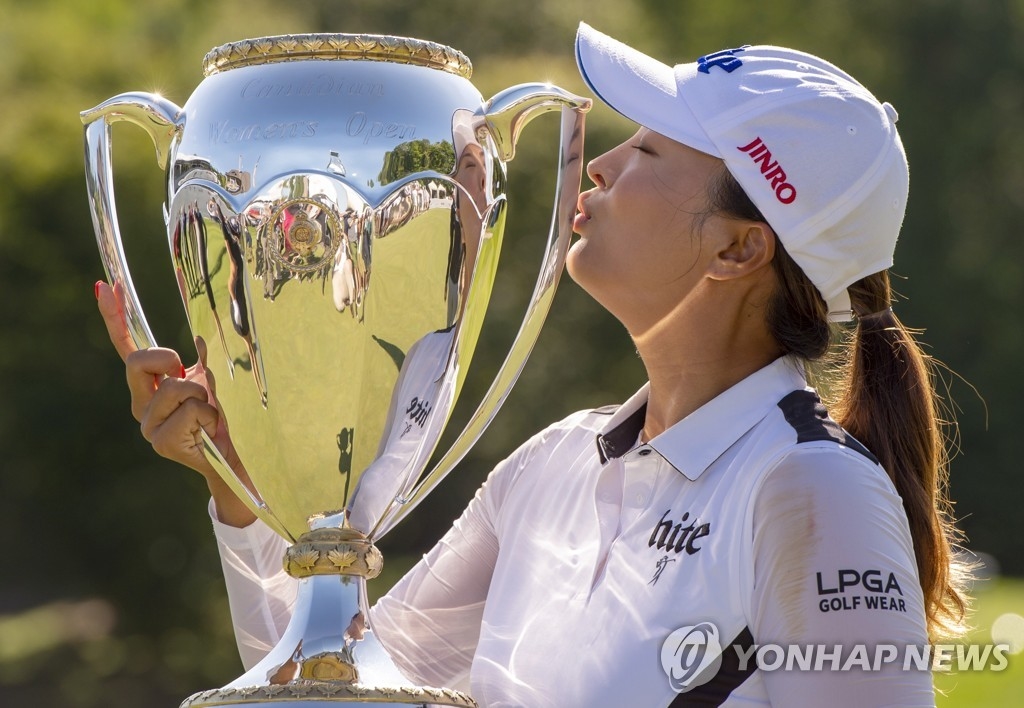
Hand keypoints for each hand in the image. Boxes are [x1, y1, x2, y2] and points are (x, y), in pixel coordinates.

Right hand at [96, 280, 256, 526]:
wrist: (238, 458)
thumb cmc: (226, 416)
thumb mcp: (215, 378)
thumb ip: (203, 356)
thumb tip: (206, 327)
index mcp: (150, 385)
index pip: (127, 346)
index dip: (115, 316)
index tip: (103, 284)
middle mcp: (141, 404)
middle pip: (140, 360)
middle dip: (168, 360)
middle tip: (190, 377)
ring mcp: (148, 425)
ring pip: (175, 386)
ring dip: (204, 395)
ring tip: (212, 414)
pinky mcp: (161, 441)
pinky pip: (190, 409)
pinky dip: (209, 415)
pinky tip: (210, 431)